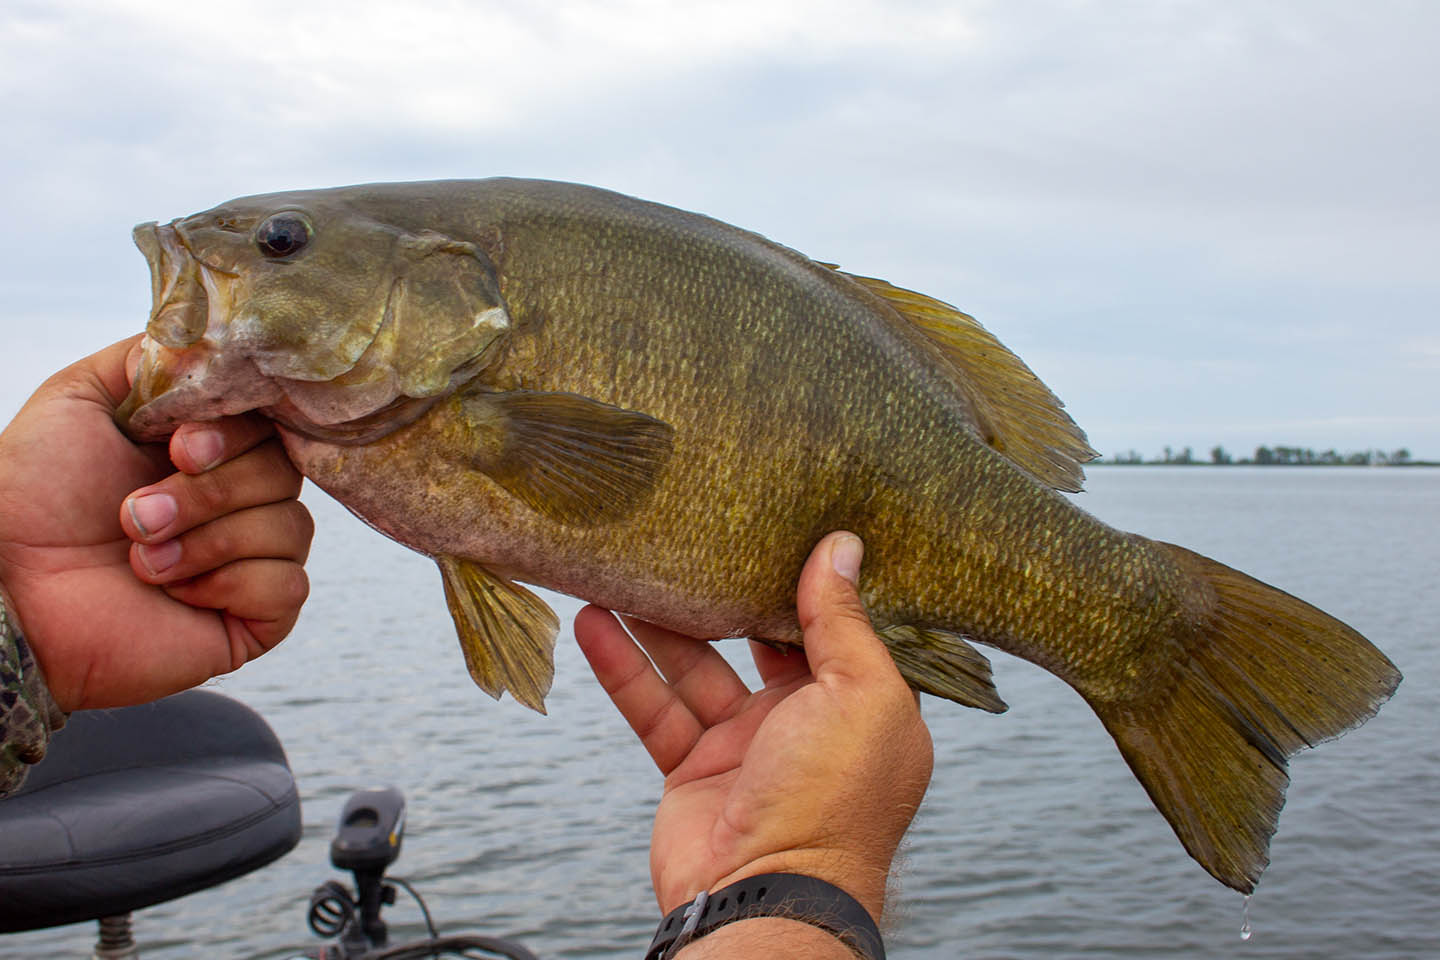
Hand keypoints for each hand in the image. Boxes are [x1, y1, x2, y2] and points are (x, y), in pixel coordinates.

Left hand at [0, 336, 312, 711]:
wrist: (10, 590)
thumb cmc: (31, 499)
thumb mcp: (77, 398)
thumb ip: (148, 359)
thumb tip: (214, 348)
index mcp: (205, 452)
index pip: (270, 424)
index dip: (236, 434)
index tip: (179, 447)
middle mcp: (234, 503)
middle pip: (285, 473)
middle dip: (209, 493)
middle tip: (136, 514)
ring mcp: (248, 562)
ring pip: (291, 528)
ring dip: (208, 541)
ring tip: (142, 559)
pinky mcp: (253, 620)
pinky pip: (288, 587)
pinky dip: (231, 584)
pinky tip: (178, 595)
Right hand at [575, 532, 933, 921]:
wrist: (767, 895)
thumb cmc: (833, 798)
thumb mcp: (860, 692)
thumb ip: (843, 619)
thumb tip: (841, 546)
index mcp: (860, 703)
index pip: (832, 625)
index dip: (806, 578)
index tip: (778, 522)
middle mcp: (806, 721)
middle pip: (756, 640)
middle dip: (726, 594)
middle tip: (694, 536)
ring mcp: (746, 747)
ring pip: (696, 668)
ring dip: (659, 622)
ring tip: (626, 566)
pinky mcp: (693, 769)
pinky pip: (655, 707)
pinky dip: (623, 667)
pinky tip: (594, 620)